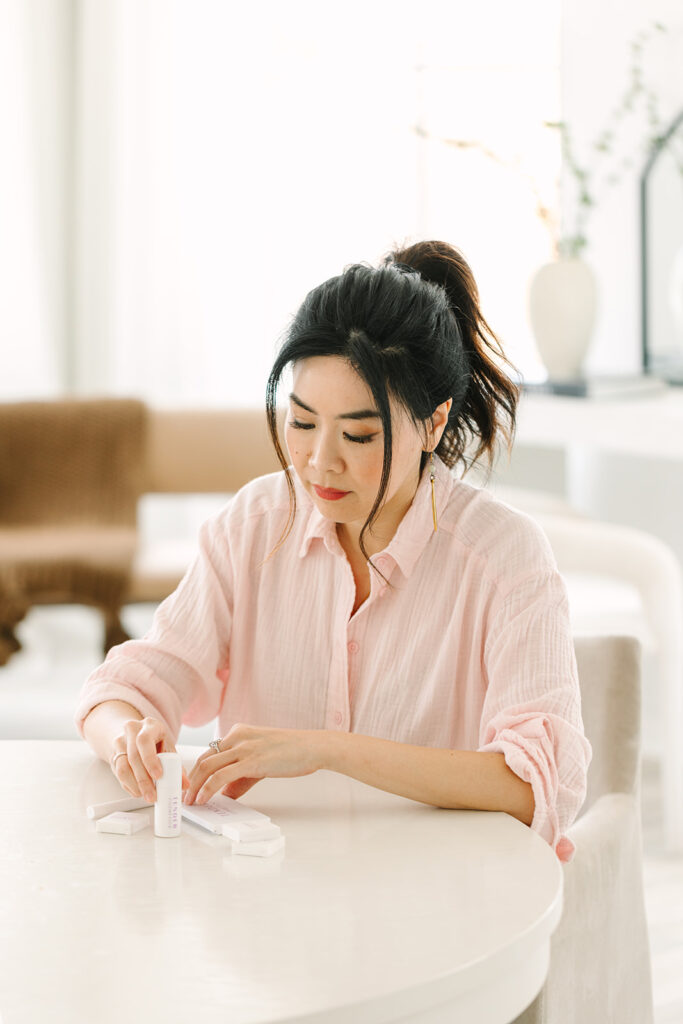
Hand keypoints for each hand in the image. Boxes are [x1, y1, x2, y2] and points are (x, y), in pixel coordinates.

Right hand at [110, 717, 189, 802]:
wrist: (135, 733)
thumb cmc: (155, 740)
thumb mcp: (167, 746)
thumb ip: (176, 765)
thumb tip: (185, 784)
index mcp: (149, 725)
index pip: (145, 740)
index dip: (150, 760)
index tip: (158, 776)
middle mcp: (131, 731)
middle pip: (134, 757)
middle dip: (144, 780)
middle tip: (153, 795)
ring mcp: (120, 742)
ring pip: (123, 767)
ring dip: (135, 785)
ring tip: (146, 795)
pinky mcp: (113, 755)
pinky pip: (118, 773)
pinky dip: (129, 785)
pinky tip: (138, 791)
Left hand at [183, 723, 324, 804]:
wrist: (313, 747)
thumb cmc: (291, 753)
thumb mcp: (261, 761)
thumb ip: (241, 777)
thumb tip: (225, 795)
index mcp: (238, 732)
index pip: (210, 752)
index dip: (196, 771)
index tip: (189, 786)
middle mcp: (237, 736)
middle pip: (203, 759)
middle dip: (190, 780)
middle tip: (184, 796)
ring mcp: (244, 747)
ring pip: (207, 766)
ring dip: (195, 786)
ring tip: (190, 802)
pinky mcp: (251, 760)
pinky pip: (221, 776)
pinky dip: (208, 788)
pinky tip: (203, 799)